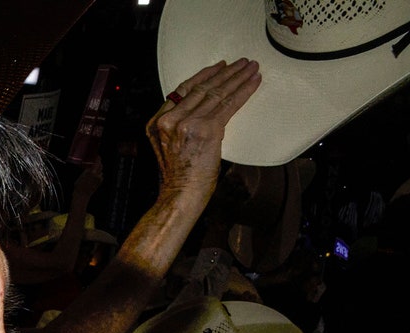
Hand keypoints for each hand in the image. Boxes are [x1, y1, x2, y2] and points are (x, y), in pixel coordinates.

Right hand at [71, 157, 103, 202]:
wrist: (82, 195)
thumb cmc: (79, 187)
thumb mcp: (81, 175)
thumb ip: (87, 170)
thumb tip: (90, 166)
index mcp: (91, 172)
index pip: (97, 162)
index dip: (98, 158)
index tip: (97, 156)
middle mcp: (97, 175)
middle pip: (101, 165)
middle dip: (99, 163)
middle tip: (95, 162)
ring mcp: (99, 179)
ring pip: (101, 170)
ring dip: (98, 169)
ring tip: (93, 170)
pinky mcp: (100, 182)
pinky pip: (101, 176)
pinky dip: (98, 174)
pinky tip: (94, 176)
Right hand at [147, 58, 261, 202]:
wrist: (181, 193)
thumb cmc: (179, 174)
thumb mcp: (167, 145)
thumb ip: (176, 125)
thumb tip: (200, 107)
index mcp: (156, 122)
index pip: (182, 90)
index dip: (203, 76)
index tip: (219, 67)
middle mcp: (170, 120)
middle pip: (201, 88)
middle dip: (225, 73)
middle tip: (242, 62)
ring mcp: (187, 124)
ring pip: (216, 93)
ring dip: (238, 78)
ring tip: (251, 67)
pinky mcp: (206, 129)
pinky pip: (228, 104)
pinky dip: (243, 91)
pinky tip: (253, 82)